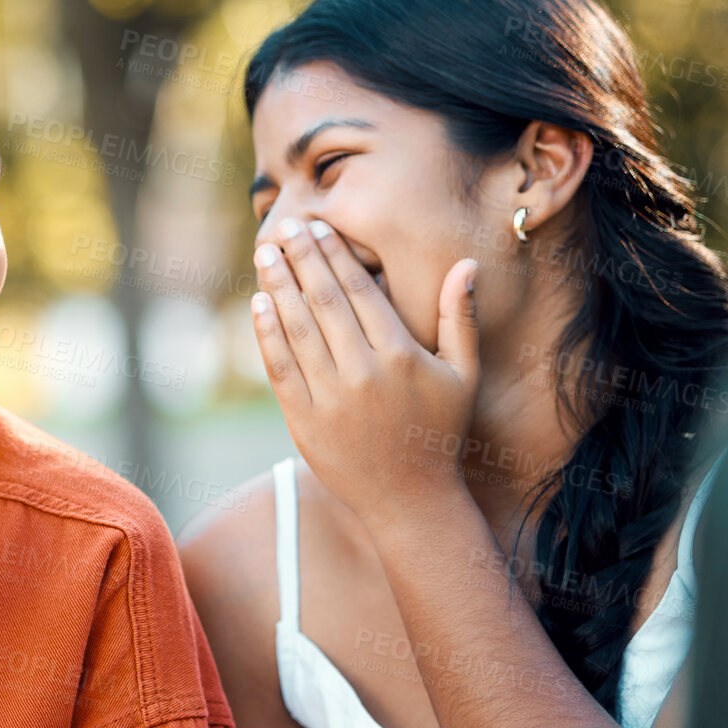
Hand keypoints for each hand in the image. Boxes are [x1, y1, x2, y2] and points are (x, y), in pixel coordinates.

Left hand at [251, 217, 479, 530]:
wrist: (409, 501)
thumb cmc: (438, 432)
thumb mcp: (463, 375)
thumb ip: (461, 318)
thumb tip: (468, 265)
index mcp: (401, 355)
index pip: (360, 291)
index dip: (335, 256)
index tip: (319, 227)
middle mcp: (363, 373)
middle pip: (324, 301)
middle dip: (302, 259)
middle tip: (285, 227)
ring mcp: (330, 398)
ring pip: (297, 328)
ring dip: (277, 286)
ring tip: (265, 253)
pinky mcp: (303, 421)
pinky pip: (279, 367)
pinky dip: (266, 333)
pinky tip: (259, 303)